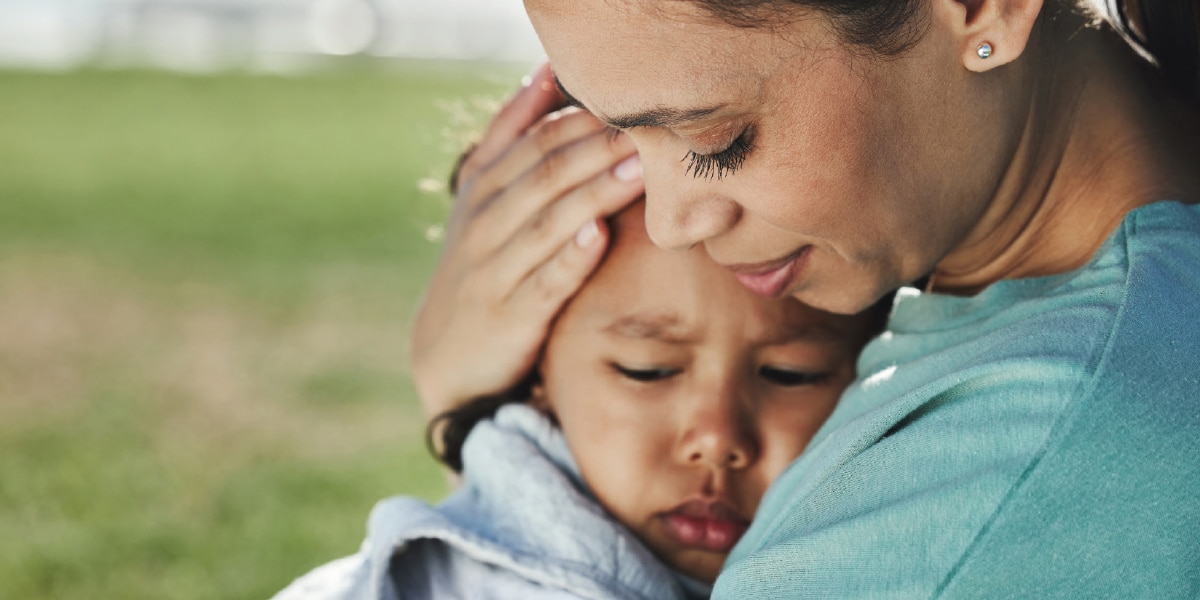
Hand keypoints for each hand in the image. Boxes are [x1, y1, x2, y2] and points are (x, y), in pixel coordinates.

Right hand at [410, 63, 643, 416]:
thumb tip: (547, 70)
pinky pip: (544, 283)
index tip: (631, 101)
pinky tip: (598, 236)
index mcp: (484, 187)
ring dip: (594, 194)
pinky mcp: (511, 316)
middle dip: (599, 148)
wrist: (448, 352)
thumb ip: (513, 133)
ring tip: (639, 171)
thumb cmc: (485, 260)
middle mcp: (485, 222)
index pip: (537, 140)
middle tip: (649, 130)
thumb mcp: (485, 193)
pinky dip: (569, 260)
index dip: (584, 119)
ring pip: (548, 223)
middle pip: (547, 174)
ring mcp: (496, 269)